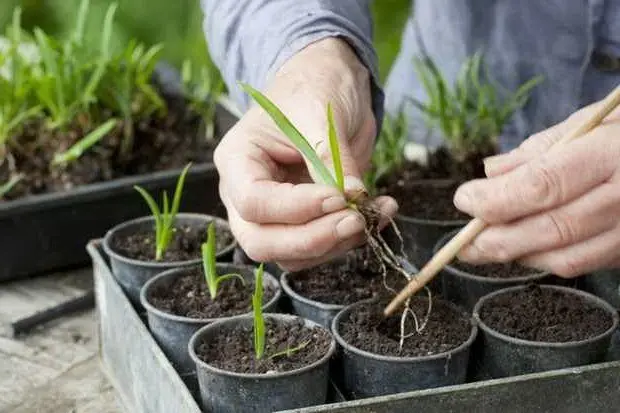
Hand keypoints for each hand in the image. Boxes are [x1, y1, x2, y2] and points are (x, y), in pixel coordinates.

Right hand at [214, 38, 397, 270]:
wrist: (329, 84)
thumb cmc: (313, 86)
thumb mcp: (321, 114)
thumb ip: (332, 158)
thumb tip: (355, 197)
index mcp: (237, 160)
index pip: (254, 201)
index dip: (296, 208)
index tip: (338, 197)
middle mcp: (246, 194)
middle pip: (262, 242)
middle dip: (311, 240)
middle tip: (355, 220)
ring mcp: (273, 213)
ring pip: (291, 255)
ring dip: (335, 245)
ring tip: (375, 212)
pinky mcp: (303, 222)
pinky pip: (319, 248)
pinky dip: (350, 240)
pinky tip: (380, 212)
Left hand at [453, 100, 619, 276]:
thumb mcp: (594, 119)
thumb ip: (541, 147)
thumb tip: (491, 171)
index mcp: (615, 154)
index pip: (543, 185)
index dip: (496, 199)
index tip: (464, 199)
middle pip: (551, 230)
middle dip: (497, 240)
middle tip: (462, 241)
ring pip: (567, 257)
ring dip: (518, 255)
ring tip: (485, 247)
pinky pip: (587, 262)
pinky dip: (548, 259)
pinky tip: (525, 248)